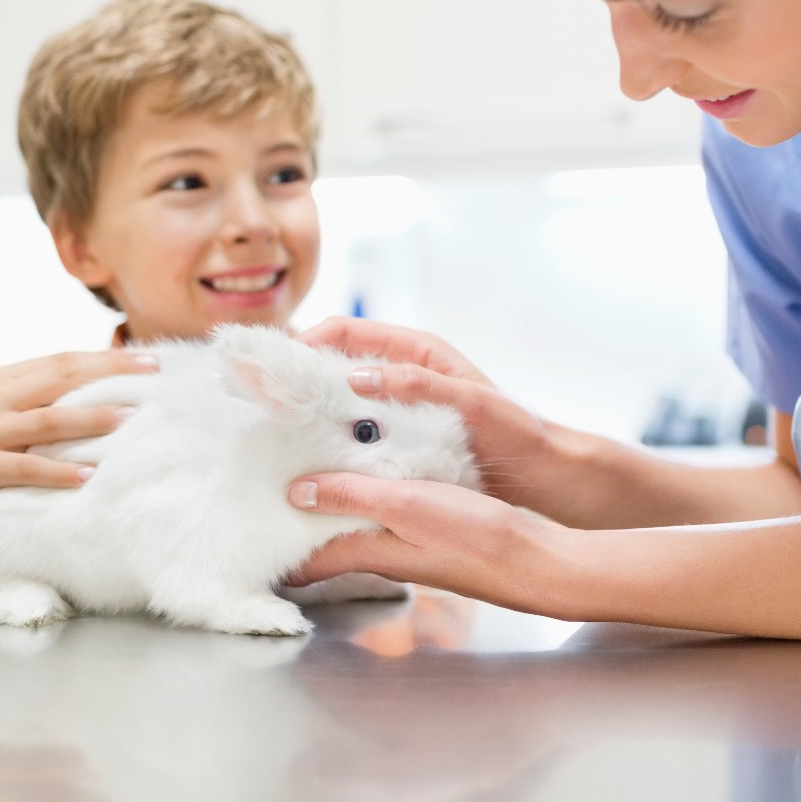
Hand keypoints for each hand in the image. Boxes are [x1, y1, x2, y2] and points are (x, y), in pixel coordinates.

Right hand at [0, 350, 157, 518]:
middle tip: (153, 373)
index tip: (149, 357)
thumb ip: (34, 397)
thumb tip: (92, 390)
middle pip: (63, 377)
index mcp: (4, 380)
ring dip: (90, 418)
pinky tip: (87, 474)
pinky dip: (57, 470)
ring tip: (128, 417)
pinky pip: (25, 467)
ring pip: (48, 419)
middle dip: (112, 373)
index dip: (108, 357)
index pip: (64, 360)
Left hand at [285, 472, 574, 618]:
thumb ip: (354, 496)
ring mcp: (410, 546)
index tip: (246, 530)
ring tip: (312, 469)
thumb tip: (296, 491)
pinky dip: (368, 497)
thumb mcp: (408, 505)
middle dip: (298, 520)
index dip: (275, 551)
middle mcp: (385, 554)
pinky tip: (376, 474)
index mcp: (371, 552)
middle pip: (327, 542)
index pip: (306, 563)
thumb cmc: (477, 537)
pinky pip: (386, 516)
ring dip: (333, 505)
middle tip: (269, 486)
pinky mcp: (434, 533)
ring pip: (356, 527)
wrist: (539, 563)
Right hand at [298, 318, 555, 504]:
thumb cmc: (514, 429)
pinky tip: (316, 460)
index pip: (346, 331)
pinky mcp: (404, 435)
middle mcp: (403, 374)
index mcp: (417, 351)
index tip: (275, 363)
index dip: (307, 340)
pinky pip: (359, 429)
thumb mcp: (470, 401)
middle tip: (259, 398)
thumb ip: (418, 384)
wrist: (541, 470)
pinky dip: (334, 437)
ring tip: (276, 430)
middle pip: (335, 363)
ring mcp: (401, 405)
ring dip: (311, 410)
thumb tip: (356, 377)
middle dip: (297, 376)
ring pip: (342, 399)